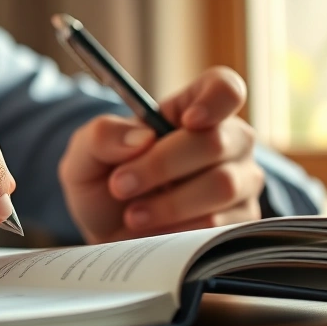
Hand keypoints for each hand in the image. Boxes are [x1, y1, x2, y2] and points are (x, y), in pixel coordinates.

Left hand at [59, 66, 262, 243]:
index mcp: (193, 109)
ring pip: (222, 185)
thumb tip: (142, 138)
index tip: (186, 121)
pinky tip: (156, 231)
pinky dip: (181, 229)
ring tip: (133, 214)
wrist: (108, 238)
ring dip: (170, 203)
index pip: (224, 88)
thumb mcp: (85, 155)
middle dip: (162, 166)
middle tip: (121, 185)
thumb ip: (102, 136)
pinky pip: (222, 223)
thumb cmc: (103, 185)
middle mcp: (227, 141)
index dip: (213, 101)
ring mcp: (239, 181)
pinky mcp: (241, 220)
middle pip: (217, 142)